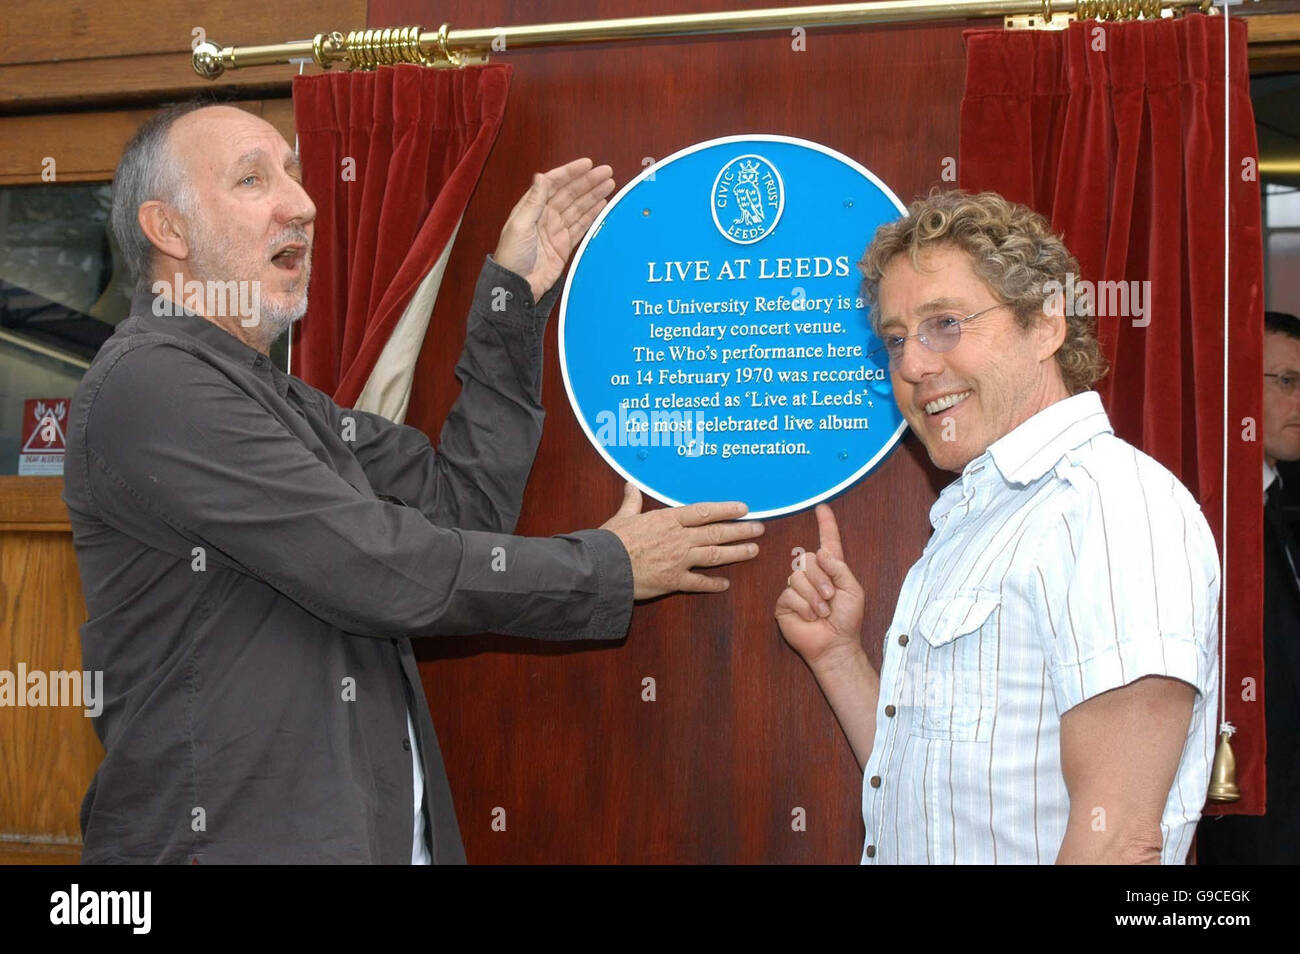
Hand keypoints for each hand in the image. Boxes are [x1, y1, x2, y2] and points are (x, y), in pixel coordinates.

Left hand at [492, 157, 614, 300]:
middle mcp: (545, 215)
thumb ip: (533, 202)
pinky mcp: (565, 245)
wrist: (518, 285)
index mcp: (532, 207)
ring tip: (609, 184)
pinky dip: (593, 215)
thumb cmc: (512, 256)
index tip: (587, 164)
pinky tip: (603, 205)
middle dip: (588, 182)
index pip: (554, 184)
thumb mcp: (520, 226)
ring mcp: (556, 230)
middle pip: (570, 194)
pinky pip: (581, 226)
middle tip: (607, 172)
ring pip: (579, 208)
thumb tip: (541, 177)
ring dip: (594, 196)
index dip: (570, 173)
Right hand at [600, 482, 762, 599]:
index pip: (704, 511)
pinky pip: (699, 583)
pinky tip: (726, 584)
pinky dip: (713, 584)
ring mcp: (679, 560)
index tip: (743, 508)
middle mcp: (679, 538)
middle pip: (716, 532)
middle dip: (741, 530)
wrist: (603, 568)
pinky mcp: (673, 581)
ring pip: (715, 555)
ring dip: (736, 553)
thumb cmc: (611, 541)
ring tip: (754, 551)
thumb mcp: (622, 517)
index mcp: (668, 519)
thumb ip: (631, 502)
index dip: (726, 509)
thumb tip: (630, 485)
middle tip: (759, 529)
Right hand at [774, 504, 864, 666]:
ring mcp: (796, 589)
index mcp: (830, 570)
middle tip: (830, 599)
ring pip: (797, 576)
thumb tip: (821, 552)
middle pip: (808, 558)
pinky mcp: (784, 603)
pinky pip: (790, 594)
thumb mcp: (853, 590)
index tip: (822, 508)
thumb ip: (839, 568)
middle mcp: (811, 576)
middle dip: (821, 580)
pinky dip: (804, 607)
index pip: (828, 542)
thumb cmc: (847, 620)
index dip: (826, 525)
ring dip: (814, 597)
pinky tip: (810, 618)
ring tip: (822, 612)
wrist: (835, 645)